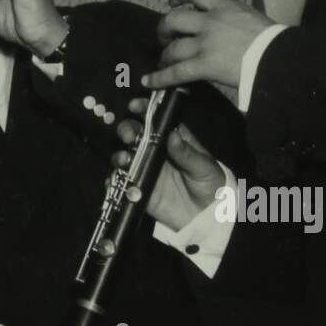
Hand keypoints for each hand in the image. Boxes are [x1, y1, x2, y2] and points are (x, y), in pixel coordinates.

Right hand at [113, 96, 225, 227]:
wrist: (207, 219)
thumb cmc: (211, 186)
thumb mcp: (204, 168)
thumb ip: (188, 154)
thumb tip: (172, 135)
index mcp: (173, 139)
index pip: (156, 119)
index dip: (145, 109)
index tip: (136, 106)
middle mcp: (155, 150)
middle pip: (135, 134)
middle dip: (127, 130)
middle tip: (129, 135)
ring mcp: (144, 168)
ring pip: (124, 155)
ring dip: (119, 154)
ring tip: (124, 160)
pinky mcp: (137, 187)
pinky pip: (120, 181)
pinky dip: (114, 179)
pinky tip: (115, 180)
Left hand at [141, 0, 274, 90]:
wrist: (279, 58)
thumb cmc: (273, 40)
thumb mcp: (250, 17)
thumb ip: (233, 18)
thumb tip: (226, 26)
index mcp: (224, 6)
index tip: (172, 1)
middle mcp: (209, 22)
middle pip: (174, 20)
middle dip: (164, 28)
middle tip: (164, 36)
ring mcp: (204, 44)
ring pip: (173, 47)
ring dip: (164, 54)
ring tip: (163, 60)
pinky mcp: (203, 66)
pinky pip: (176, 72)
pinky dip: (160, 78)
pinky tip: (149, 81)